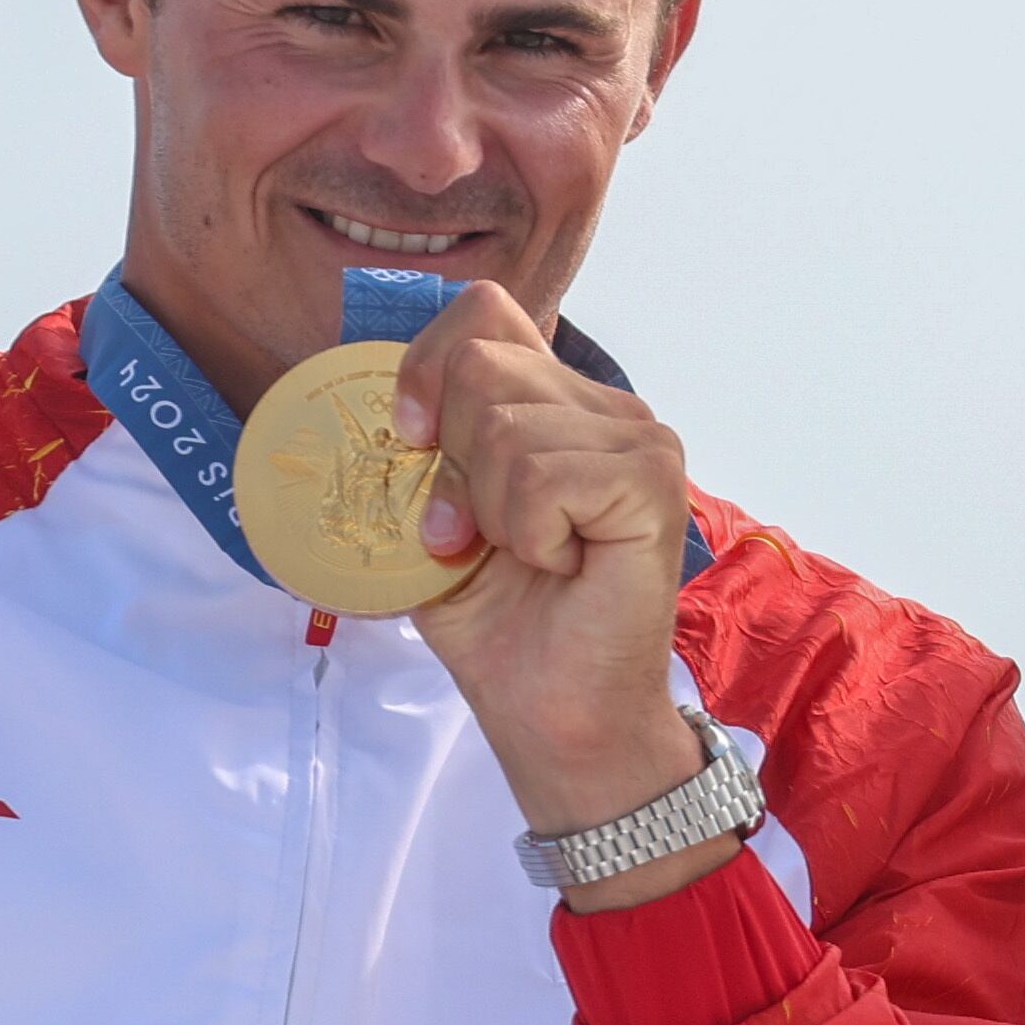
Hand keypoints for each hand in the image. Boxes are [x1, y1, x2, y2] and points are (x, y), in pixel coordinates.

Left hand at [392, 283, 732, 909]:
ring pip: (505, 425)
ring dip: (488, 510)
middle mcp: (607, 409)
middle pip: (483, 366)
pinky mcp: (654, 485)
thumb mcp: (432, 517)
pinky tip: (560, 564)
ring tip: (523, 556)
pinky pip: (543, 477)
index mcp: (556, 403)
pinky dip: (528, 533)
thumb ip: (419, 449)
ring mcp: (641, 441)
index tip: (408, 442)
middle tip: (472, 533)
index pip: (483, 311)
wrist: (555, 713)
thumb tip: (370, 408)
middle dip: (450, 462)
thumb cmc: (503, 624)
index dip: (426, 365)